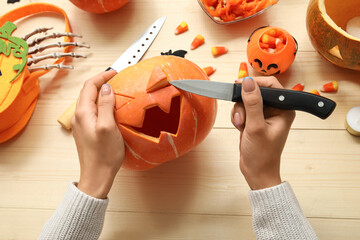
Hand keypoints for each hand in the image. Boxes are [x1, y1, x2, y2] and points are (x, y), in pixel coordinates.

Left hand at [71, 70, 124, 198]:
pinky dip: (101, 104)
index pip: (89, 86)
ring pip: (90, 101)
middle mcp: (79, 116)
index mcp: (83, 113)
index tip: (115, 73)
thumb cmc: (104, 154)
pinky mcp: (87, 131)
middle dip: (101, 83)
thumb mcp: (108, 126)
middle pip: (88, 92)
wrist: (97, 175)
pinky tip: (111, 108)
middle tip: (117, 80)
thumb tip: (106, 88)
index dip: (102, 77)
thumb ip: (105, 105)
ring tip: (116, 91)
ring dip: (101, 93)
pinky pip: (92, 111)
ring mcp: (82, 124)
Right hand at [231, 77, 294, 189]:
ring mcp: (264, 115)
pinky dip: (238, 117)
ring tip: (241, 126)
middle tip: (242, 117)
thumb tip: (247, 82)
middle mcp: (276, 110)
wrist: (256, 172)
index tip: (239, 85)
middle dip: (244, 104)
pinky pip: (242, 110)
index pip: (271, 85)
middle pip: (255, 92)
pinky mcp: (254, 120)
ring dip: (239, 112)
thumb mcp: (256, 127)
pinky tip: (240, 128)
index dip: (254, 83)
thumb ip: (252, 103)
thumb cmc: (262, 155)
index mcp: (284, 109)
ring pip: (246, 101)